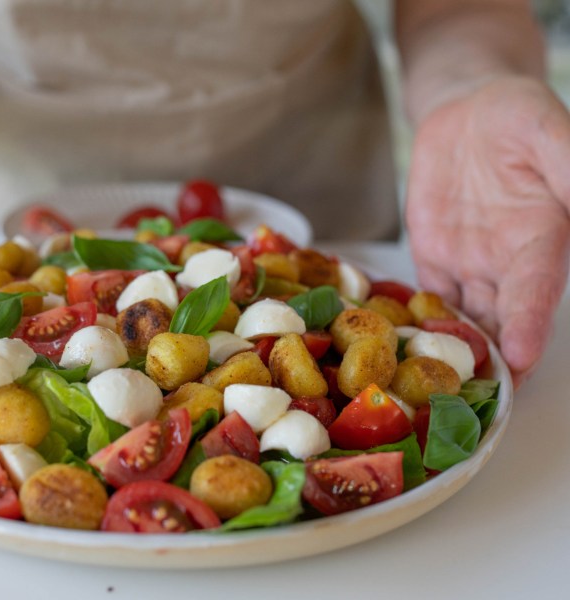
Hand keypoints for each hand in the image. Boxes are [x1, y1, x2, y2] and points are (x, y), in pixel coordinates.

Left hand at [406, 76, 569, 386]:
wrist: (467, 113)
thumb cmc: (517, 116)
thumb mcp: (548, 129)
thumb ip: (569, 165)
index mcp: (541, 239)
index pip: (537, 293)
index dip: (531, 327)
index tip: (524, 362)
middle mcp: (506, 264)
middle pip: (503, 322)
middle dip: (494, 363)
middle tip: (479, 404)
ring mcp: (468, 266)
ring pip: (463, 321)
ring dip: (453, 356)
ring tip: (434, 395)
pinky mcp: (433, 261)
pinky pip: (423, 301)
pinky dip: (414, 326)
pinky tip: (399, 353)